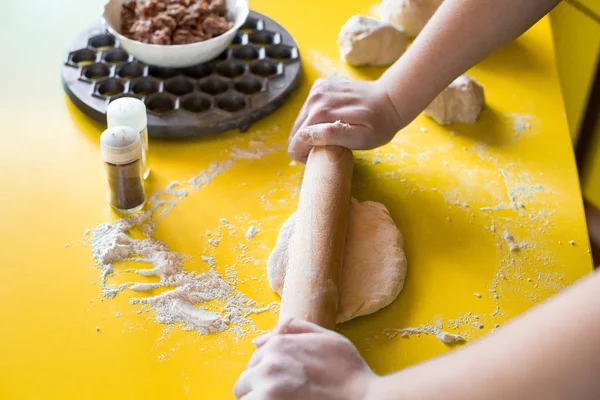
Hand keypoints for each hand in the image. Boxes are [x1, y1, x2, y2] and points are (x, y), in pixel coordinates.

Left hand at [234, 318, 376, 399]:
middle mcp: (268, 365)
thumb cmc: (349, 371)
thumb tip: (257, 341)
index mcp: (279, 345)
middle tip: (283, 394)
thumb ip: (293, 330)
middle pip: (245, 381)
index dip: (268, 372)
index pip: (254, 361)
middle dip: (258, 388)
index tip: (285, 382)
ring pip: (245, 398)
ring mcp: (267, 391)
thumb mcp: (326, 337)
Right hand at [288, 78, 403, 162]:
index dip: (304, 156)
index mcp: (321, 113)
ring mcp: (317, 89)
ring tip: (331, 134)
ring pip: (300, 121)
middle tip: (328, 148)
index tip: (320, 158)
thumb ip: (331, 136)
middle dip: (306, 144)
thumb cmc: (379, 126)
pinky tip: (331, 120)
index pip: (296, 143)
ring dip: (311, 131)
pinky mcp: (320, 85)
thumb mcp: (360, 138)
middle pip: (296, 132)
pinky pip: (308, 109)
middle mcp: (315, 98)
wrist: (390, 99)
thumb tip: (304, 136)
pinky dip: (315, 118)